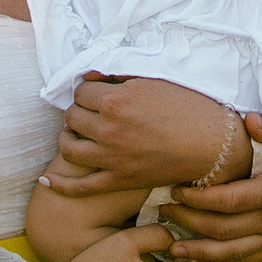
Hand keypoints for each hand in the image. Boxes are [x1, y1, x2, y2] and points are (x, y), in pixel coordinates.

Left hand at [51, 77, 261, 194]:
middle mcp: (108, 128)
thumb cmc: (189, 108)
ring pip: (68, 147)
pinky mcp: (118, 180)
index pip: (81, 91)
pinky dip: (61, 184)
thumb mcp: (154, 81)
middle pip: (72, 116)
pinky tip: (48, 181)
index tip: (97, 94)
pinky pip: (80, 186)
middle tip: (91, 113)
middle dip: (79, 112)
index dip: (88, 91)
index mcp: (116, 100)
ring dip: (68, 138)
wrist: (213, 145)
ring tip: (77, 135)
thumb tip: (91, 75)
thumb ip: (119, 76)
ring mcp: (111, 157)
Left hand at [160, 152, 261, 261]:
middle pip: (219, 230)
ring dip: (198, 251)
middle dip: (187, 223)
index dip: (195, 200)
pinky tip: (203, 260)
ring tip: (172, 246)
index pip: (224, 201)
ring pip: (229, 253)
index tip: (173, 192)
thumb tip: (245, 121)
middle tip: (161, 214)